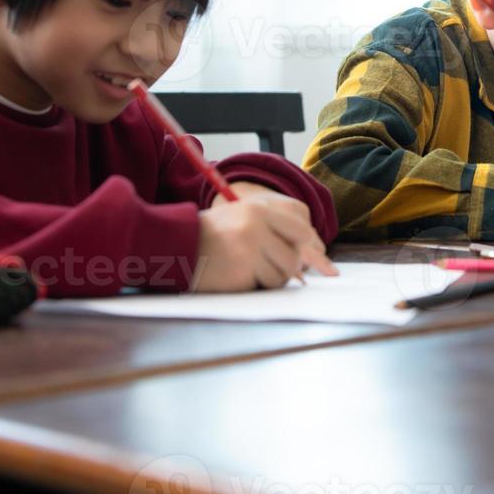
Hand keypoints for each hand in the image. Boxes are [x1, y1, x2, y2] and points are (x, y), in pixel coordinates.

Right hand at [193, 183, 338, 291]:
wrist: (177, 245)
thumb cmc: (215, 233)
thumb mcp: (245, 215)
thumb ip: (277, 225)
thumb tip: (316, 251)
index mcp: (259, 209)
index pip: (301, 227)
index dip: (305, 243)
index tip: (304, 253)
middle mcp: (256, 227)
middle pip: (295, 255)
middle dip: (287, 265)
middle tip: (269, 264)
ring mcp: (249, 250)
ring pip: (283, 273)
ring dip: (271, 276)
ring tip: (249, 267)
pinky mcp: (241, 272)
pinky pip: (265, 285)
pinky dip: (256, 284)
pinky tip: (238, 274)